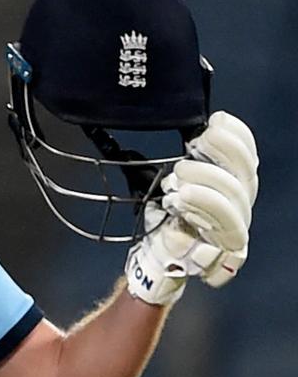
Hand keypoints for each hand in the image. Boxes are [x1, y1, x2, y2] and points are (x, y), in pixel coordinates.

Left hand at [125, 111, 257, 304]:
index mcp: (230, 181)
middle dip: (224, 152)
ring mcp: (236, 224)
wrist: (161, 256)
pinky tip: (180, 198)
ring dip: (207, 179)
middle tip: (193, 144)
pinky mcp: (228, 246)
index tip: (215, 120)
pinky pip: (224, 225)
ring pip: (235, 197)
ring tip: (178, 176)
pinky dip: (203, 206)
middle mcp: (240, 201)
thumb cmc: (165, 216)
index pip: (246, 154)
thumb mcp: (163, 181)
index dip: (237, 135)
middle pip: (246, 172)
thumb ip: (163, 160)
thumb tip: (131, 133)